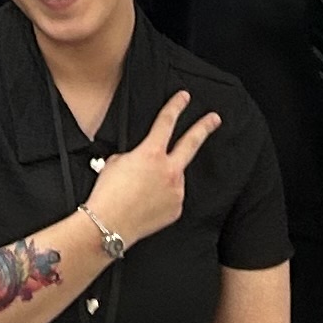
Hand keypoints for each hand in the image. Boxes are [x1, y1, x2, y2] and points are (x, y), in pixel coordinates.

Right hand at [83, 90, 221, 247]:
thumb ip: (135, 156)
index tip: (184, 97)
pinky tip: (147, 202)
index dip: (176, 106)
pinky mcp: (176, 208)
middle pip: (191, 143)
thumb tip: (142, 161)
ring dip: (165, 176)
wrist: (109, 225)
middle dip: (204, 127)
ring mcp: (176, 191)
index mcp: (151, 154)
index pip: (166, 122)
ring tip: (143, 189)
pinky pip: (173, 196)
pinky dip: (163, 196)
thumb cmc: (108, 194)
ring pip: (176, 176)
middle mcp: (169, 170)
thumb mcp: (116, 162)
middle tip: (214, 118)